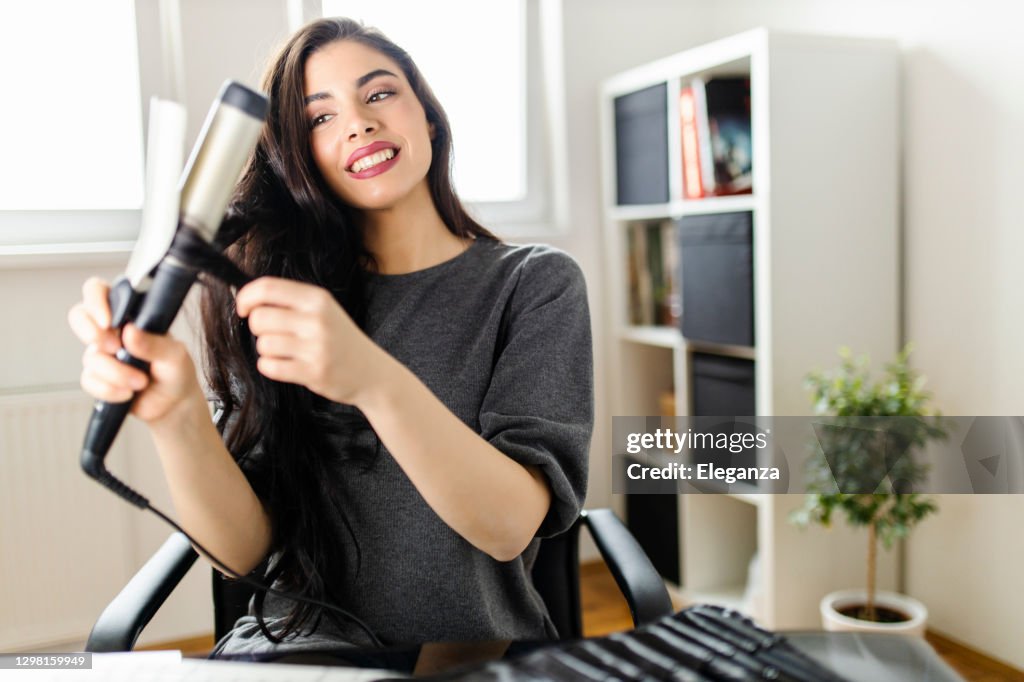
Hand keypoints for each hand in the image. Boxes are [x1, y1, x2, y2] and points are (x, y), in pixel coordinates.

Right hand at [67, 277, 203, 424]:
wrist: (173, 405)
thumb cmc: (176, 371)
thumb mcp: (175, 355)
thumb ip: (155, 343)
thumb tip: (130, 332)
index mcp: (130, 315)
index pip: (100, 291)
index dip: (95, 300)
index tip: (107, 321)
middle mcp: (112, 330)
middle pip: (79, 315)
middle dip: (91, 332)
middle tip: (115, 348)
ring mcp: (102, 354)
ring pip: (91, 356)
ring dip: (117, 372)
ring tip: (141, 382)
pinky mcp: (97, 377)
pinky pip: (89, 380)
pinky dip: (110, 389)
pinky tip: (128, 394)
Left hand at [235, 277, 385, 405]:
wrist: (372, 372)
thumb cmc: (340, 339)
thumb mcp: (323, 310)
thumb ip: (290, 302)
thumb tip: (247, 300)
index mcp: (317, 298)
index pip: (267, 288)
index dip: (245, 297)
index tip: (243, 308)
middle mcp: (317, 319)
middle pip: (259, 318)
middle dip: (258, 328)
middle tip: (274, 334)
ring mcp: (316, 347)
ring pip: (263, 344)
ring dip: (267, 350)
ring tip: (288, 352)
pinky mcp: (313, 372)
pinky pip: (270, 366)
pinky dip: (271, 367)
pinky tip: (287, 366)